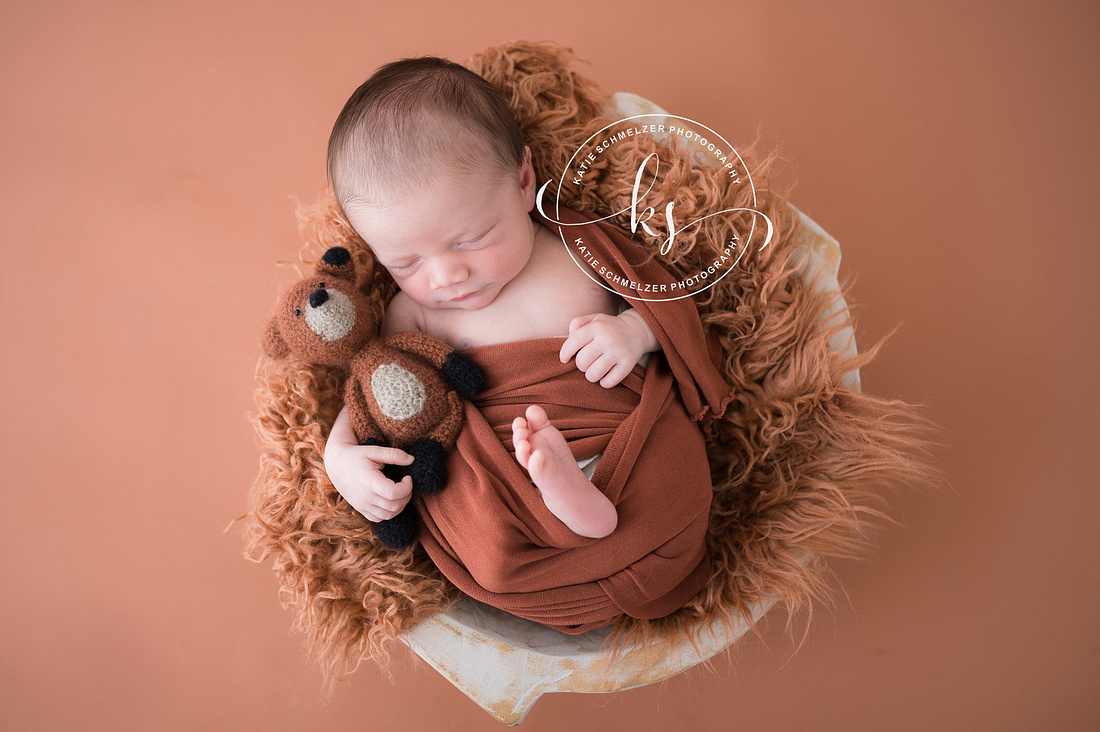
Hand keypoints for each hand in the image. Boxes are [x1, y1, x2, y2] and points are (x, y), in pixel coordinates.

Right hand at [323, 405, 413, 521]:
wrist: (337, 465)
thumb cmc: (356, 456)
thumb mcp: (374, 451)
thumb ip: (394, 454)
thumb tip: (412, 460)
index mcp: (369, 482)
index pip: (393, 493)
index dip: (407, 487)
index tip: (408, 477)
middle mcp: (365, 497)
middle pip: (394, 505)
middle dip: (407, 495)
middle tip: (407, 484)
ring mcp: (362, 506)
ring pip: (389, 515)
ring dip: (400, 505)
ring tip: (401, 491)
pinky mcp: (361, 510)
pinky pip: (380, 518)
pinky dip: (390, 512)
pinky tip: (391, 499)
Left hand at [559, 307, 658, 387]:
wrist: (637, 330)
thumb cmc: (608, 327)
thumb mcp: (593, 319)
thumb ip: (576, 325)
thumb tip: (567, 342)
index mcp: (597, 327)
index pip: (574, 342)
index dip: (565, 353)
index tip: (564, 359)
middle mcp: (607, 339)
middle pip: (582, 362)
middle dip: (580, 365)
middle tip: (586, 363)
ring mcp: (618, 352)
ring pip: (594, 374)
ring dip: (590, 375)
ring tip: (594, 370)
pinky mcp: (628, 364)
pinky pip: (609, 382)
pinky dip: (604, 382)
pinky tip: (605, 375)